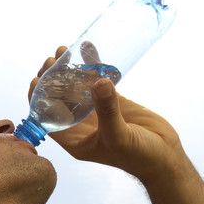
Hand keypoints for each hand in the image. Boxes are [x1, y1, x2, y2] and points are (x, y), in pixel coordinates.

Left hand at [29, 46, 187, 182]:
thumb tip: (98, 82)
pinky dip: (92, 64)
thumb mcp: (118, 136)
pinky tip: (86, 47)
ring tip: (63, 50)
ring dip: (68, 68)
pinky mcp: (113, 100)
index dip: (38, 98)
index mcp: (73, 138)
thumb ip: (108, 110)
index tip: (37, 79)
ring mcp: (96, 110)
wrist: (165, 157)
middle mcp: (80, 123)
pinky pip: (97, 79)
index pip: (46, 117)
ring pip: (76, 86)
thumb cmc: (138, 157)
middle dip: (52, 78)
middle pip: (58, 97)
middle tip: (51, 60)